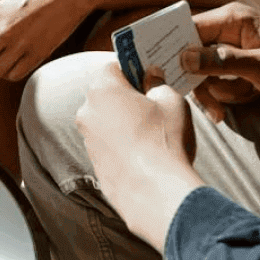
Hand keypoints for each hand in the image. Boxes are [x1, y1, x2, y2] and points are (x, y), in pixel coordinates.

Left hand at [75, 63, 202, 248]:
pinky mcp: (93, 163)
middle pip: (107, 94)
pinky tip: (145, 155)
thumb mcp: (172, 100)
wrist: (155, 193)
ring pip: (106, 121)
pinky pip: (108, 145)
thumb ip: (158, 83)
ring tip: (153, 134)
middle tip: (155, 105)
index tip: (150, 76)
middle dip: (127, 96)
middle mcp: (87, 111)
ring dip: (124, 122)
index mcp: (103, 89)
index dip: (133, 69)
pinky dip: (122, 145)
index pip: (113, 67)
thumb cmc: (164, 141)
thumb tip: (151, 78)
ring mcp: (87, 139)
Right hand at [180, 2, 259, 121]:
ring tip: (234, 102)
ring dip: (216, 91)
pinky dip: (223, 95)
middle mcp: (225, 29)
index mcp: (232, 18)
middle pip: (190, 54)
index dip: (174, 49)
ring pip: (201, 72)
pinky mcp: (232, 63)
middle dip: (200, 82)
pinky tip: (237, 102)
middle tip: (213, 107)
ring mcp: (228, 47)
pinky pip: (214, 80)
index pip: (188, 28)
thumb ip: (225, 61)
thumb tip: (185, 58)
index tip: (165, 72)